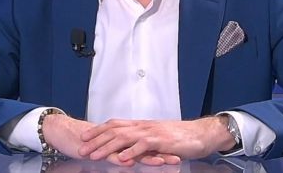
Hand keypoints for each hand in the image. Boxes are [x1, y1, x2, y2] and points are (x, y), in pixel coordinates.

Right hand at [42, 114, 174, 165]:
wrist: (67, 133)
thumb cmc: (90, 142)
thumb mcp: (112, 148)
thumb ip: (126, 151)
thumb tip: (140, 158)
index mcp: (127, 138)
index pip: (149, 143)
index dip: (163, 148)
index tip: (180, 152)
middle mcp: (122, 139)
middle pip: (145, 146)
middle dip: (162, 152)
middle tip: (178, 157)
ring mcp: (111, 145)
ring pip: (132, 150)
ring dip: (148, 157)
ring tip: (163, 162)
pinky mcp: (99, 150)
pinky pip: (113, 155)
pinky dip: (122, 159)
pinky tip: (131, 163)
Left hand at [78, 117, 235, 163]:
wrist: (201, 134)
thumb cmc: (180, 138)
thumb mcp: (156, 138)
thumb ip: (141, 142)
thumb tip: (127, 148)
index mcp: (141, 125)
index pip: (114, 124)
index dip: (98, 130)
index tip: (84, 137)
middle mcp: (143, 126)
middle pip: (114, 130)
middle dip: (96, 140)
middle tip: (81, 149)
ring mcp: (152, 133)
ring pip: (124, 138)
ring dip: (108, 147)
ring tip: (95, 155)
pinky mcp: (162, 141)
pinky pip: (143, 146)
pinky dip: (131, 152)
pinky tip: (121, 159)